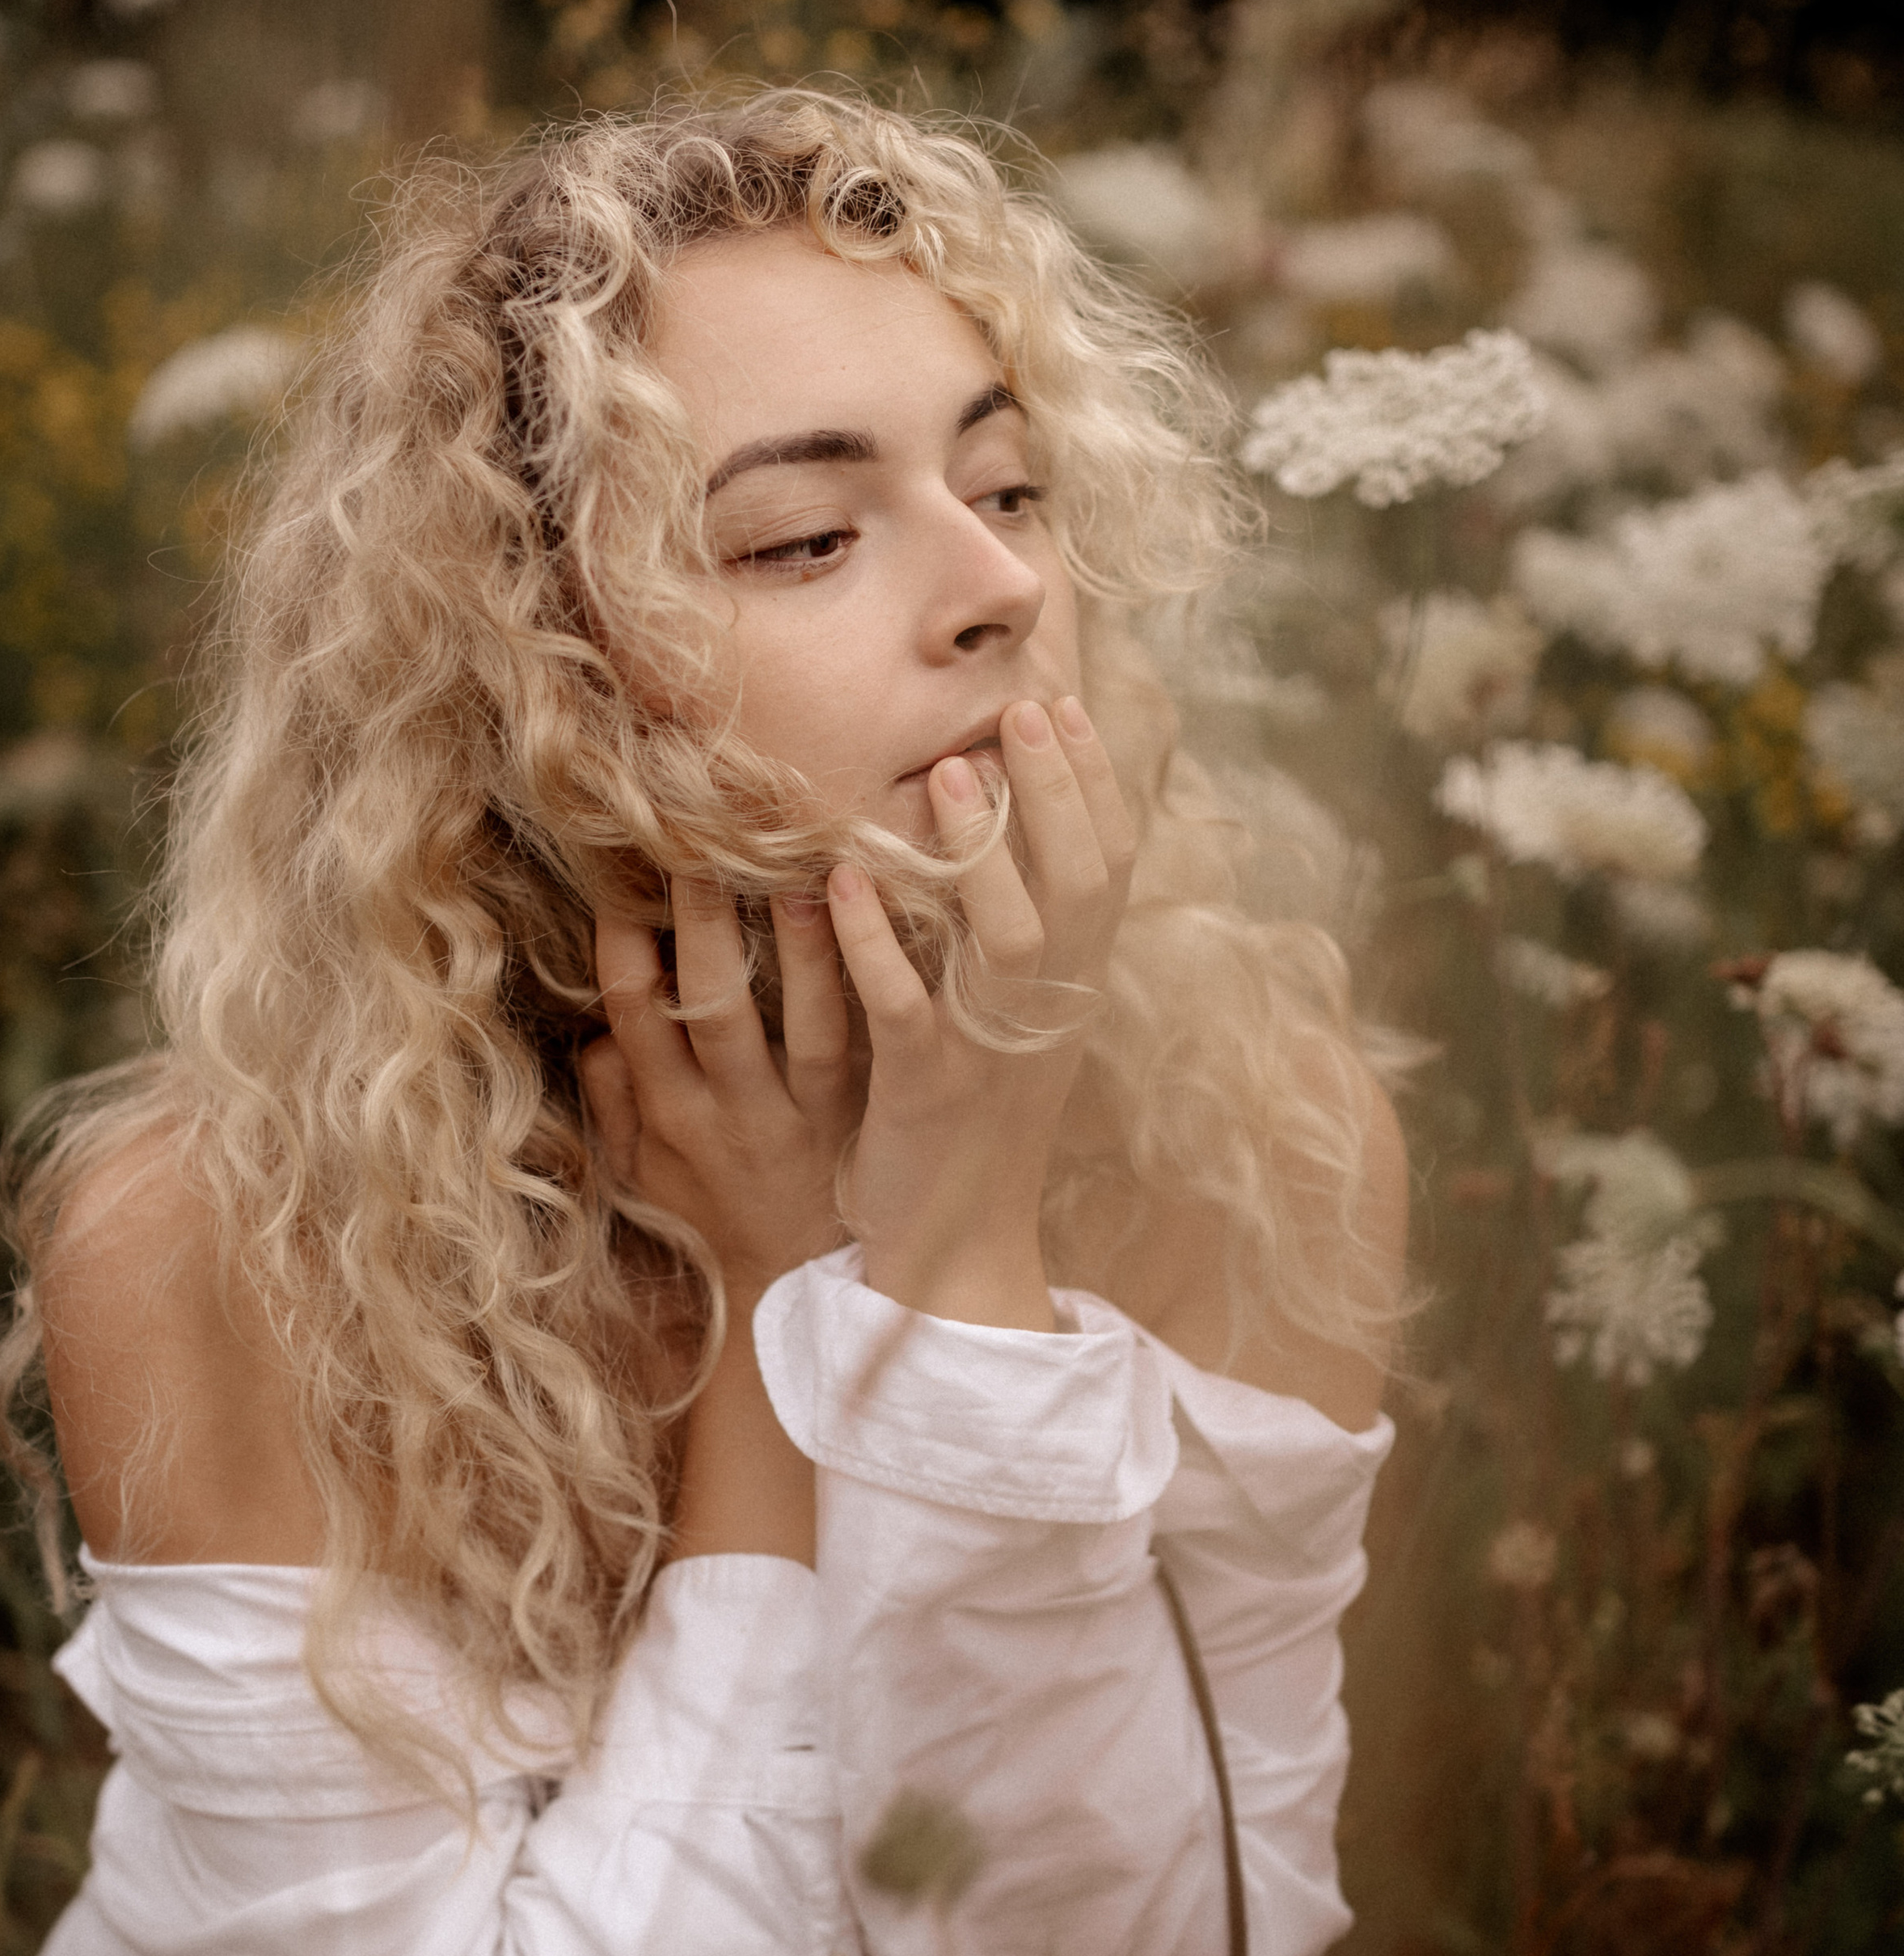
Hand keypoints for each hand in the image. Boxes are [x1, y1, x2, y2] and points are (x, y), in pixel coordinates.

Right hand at [581, 876, 861, 1307]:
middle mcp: (732, 1112)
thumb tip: (595, 1030)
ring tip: (806, 867)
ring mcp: (803, 1115)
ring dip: (802, 944)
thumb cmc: (714, 1218)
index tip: (623, 870)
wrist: (800, 1294)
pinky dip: (873, 982)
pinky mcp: (864, 1118)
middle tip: (703, 835)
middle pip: (710, 1002)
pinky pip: (868, 1043)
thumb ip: (614, 1102)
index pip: (634, 1011)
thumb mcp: (642, 1175)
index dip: (624, 941)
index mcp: (669, 1115)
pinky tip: (884, 923)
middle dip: (702, 918)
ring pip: (803, 1021)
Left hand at [825, 694, 1135, 1329]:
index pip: (1110, 867)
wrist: (958, 1250)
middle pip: (1077, 886)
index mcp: (1073, 988)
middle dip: (1055, 792)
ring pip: (1007, 942)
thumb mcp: (1012, 1017)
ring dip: (979, 854)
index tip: (1064, 705)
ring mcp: (989, 1051)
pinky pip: (905, 1010)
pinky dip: (877, 945)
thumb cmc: (974, 1118)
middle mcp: (1047, 1011)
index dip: (1094, 784)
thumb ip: (1019, 929)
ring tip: (945, 774)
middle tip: (1020, 709)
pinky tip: (844, 886)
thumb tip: (1002, 823)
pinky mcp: (924, 1092)